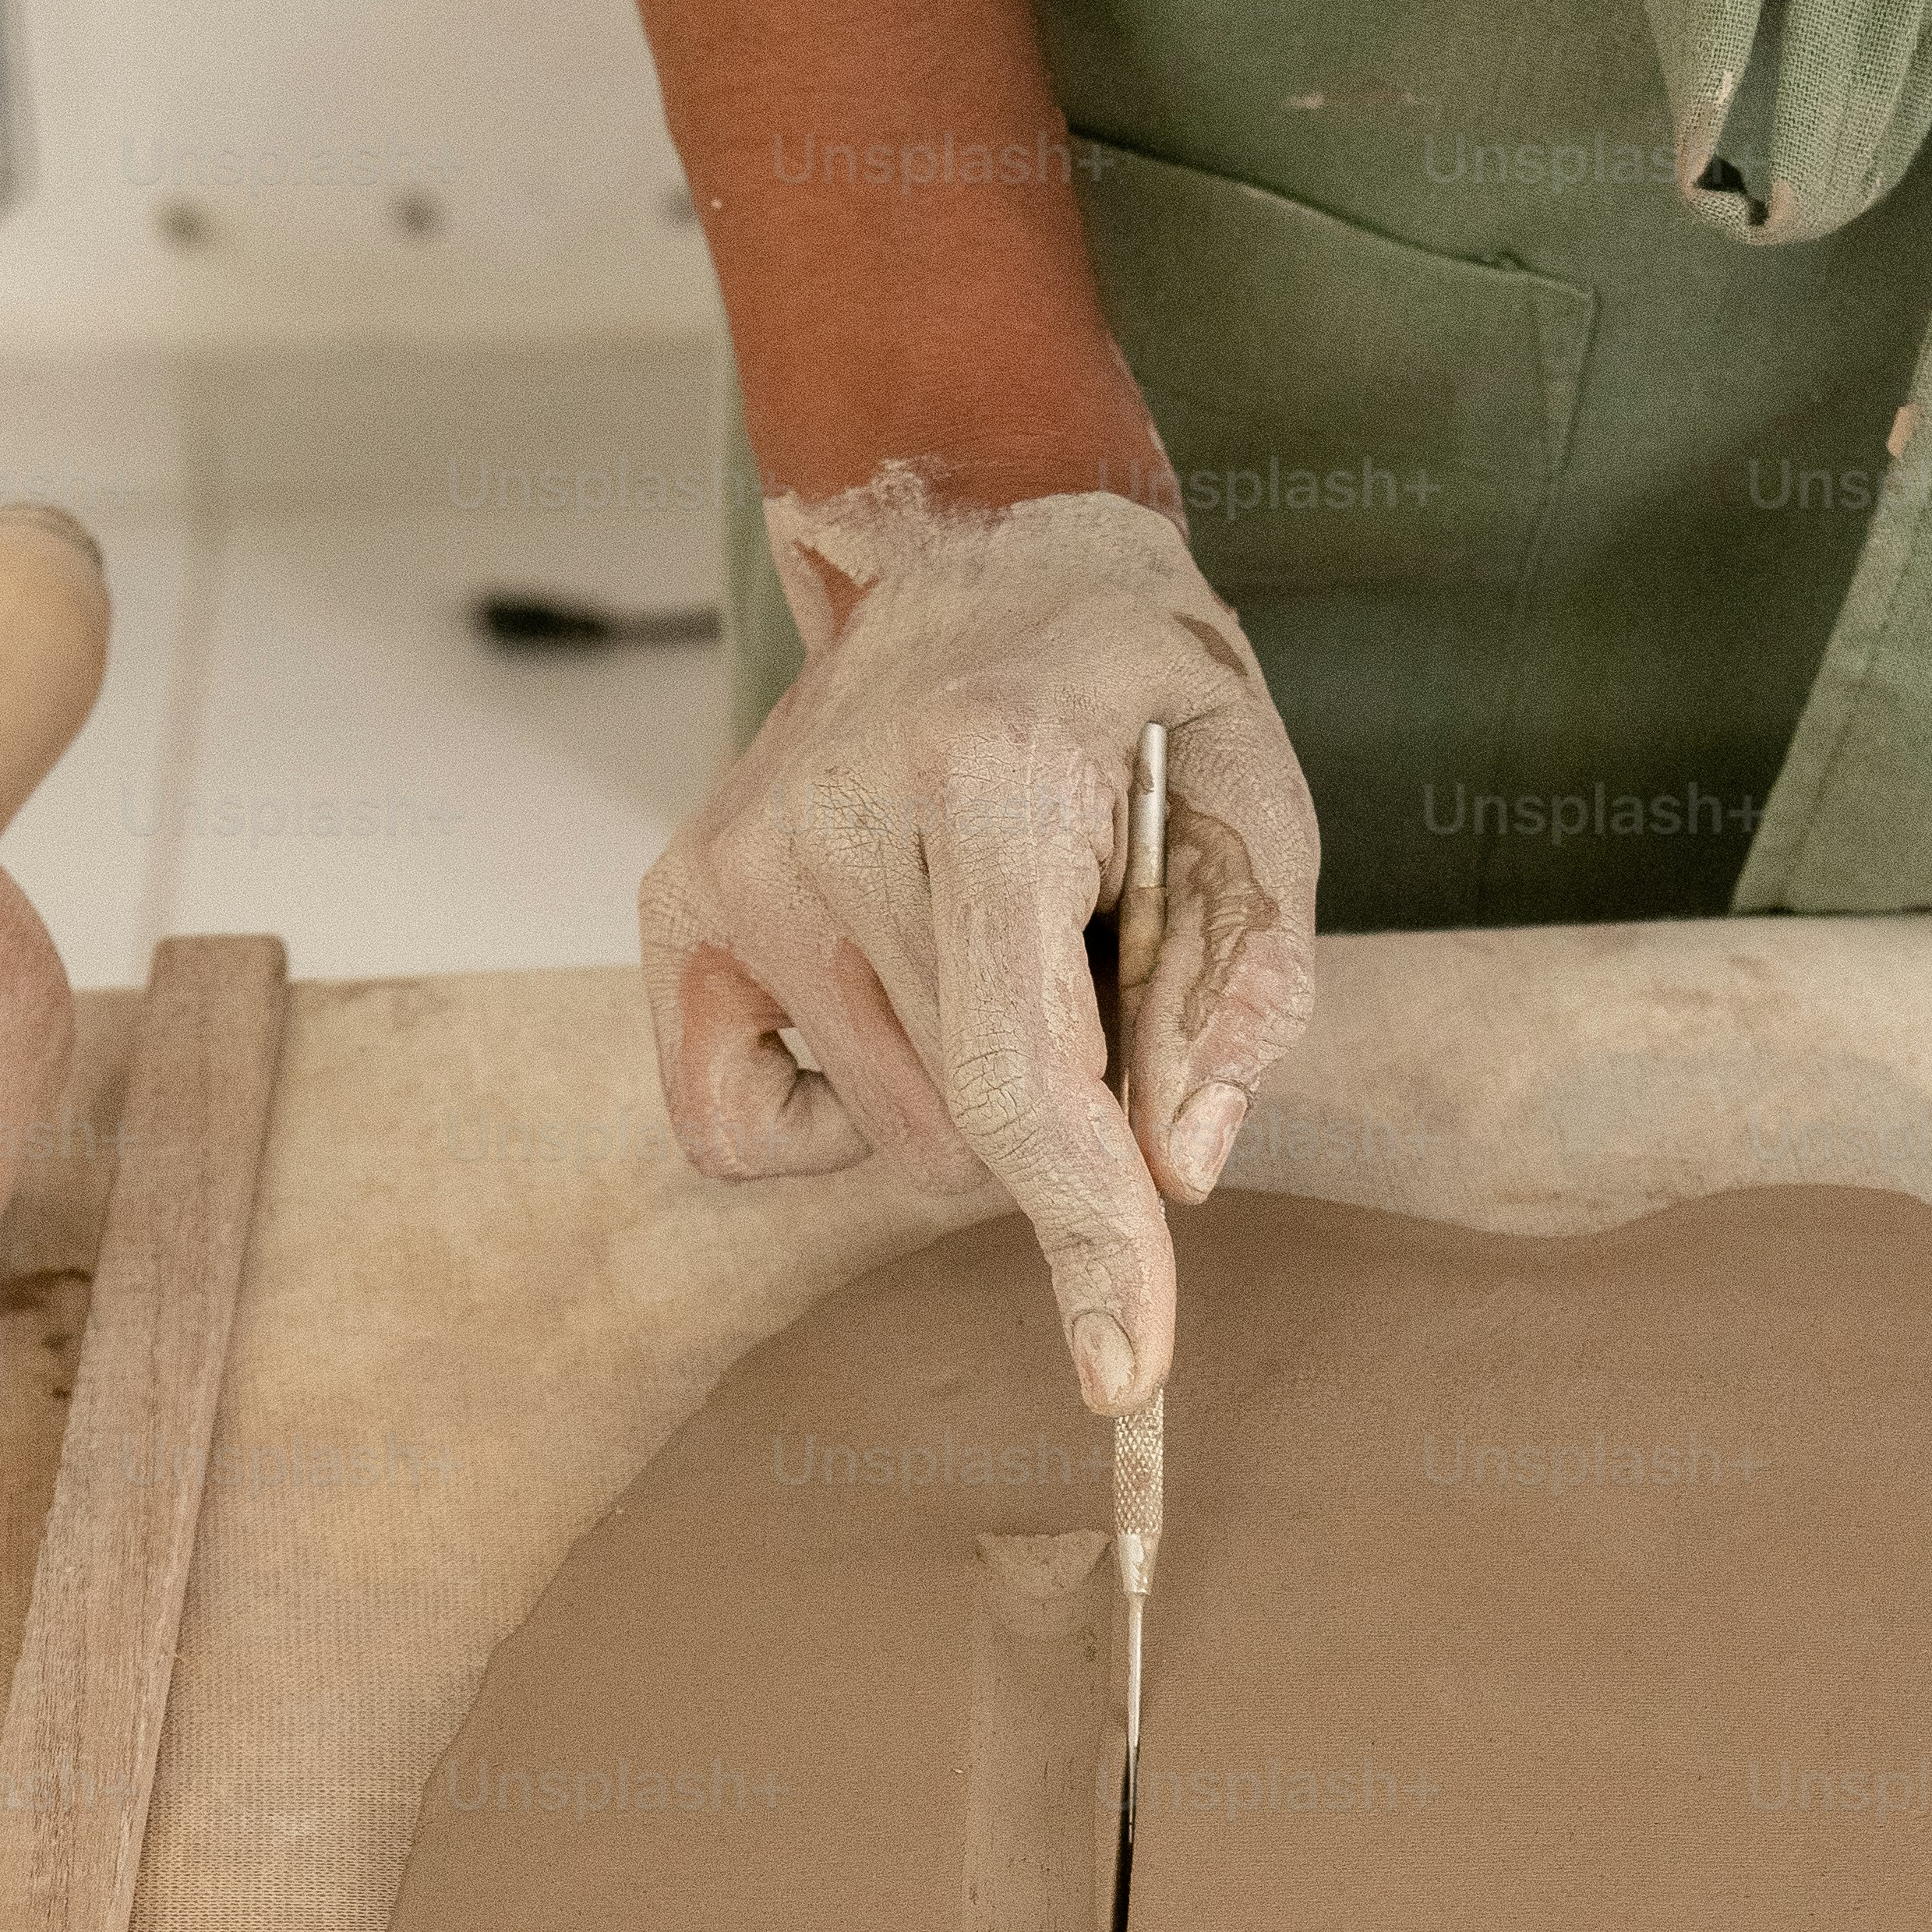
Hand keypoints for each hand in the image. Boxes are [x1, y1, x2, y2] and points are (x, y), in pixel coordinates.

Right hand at [639, 467, 1317, 1412]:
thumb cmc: (1135, 699)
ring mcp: (733, 866)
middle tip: (1082, 961)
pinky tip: (890, 995)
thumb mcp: (1254, 809)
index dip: (1087, 1238)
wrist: (987, 555)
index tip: (1122, 1376)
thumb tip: (1173, 1177)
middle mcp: (828, 823)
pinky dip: (839, 1111)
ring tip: (994, 934)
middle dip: (1060, 1111)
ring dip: (970, 1083)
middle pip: (968, 1134)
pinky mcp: (677, 904)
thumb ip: (1242, 993)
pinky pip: (745, 1132)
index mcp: (986, 781)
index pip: (1023, 1079)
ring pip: (891, 1138)